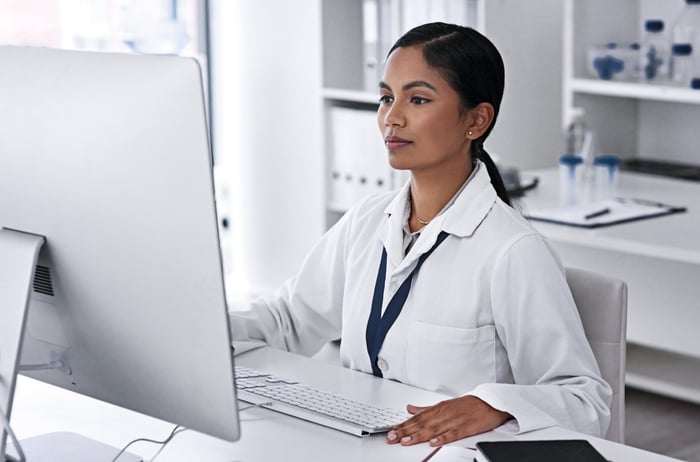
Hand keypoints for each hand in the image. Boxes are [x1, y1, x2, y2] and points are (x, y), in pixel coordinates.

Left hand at [386, 395, 511, 446]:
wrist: (491, 402)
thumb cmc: (468, 405)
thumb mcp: (445, 404)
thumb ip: (426, 408)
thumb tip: (410, 408)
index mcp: (438, 408)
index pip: (417, 417)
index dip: (403, 425)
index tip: (391, 431)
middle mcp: (444, 413)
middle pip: (422, 423)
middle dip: (406, 430)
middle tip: (392, 437)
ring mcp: (455, 420)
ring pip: (434, 429)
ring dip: (419, 435)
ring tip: (406, 441)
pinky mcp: (466, 427)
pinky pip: (453, 433)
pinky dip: (443, 438)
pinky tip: (433, 442)